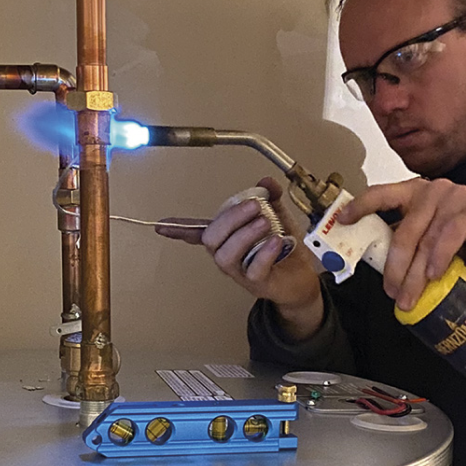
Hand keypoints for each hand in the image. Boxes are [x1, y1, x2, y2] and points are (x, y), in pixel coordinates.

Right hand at [156, 177, 323, 339]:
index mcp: (228, 238)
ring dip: (244, 234)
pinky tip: (276, 241)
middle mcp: (228, 256)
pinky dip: (264, 252)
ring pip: (226, 256)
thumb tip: (266, 182)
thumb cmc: (284, 249)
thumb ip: (271, 197)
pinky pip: (254, 269)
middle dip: (230, 218)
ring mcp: (241, 271)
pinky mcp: (258, 283)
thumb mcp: (278, 216)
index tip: (161, 225)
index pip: (198, 232)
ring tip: (266, 222)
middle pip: (211, 239)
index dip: (179, 228)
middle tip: (254, 206)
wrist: (304, 277)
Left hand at [337, 177, 465, 310]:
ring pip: (427, 237)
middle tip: (391, 290)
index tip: (342, 220)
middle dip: (395, 265)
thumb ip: (401, 243)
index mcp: (411, 194)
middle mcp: (431, 190)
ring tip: (410, 294)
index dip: (360, 206)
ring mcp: (455, 196)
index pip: (380, 194)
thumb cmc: (458, 244)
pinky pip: (453, 232)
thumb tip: (369, 264)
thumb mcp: (423, 241)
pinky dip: (441, 255)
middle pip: (404, 229)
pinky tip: (435, 274)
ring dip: (416, 271)